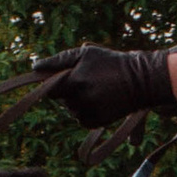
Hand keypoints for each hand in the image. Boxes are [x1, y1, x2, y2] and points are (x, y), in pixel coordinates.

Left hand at [40, 43, 174, 126]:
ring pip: (71, 110)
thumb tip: (35, 66)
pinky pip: (81, 119)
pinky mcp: (96, 123)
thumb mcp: (86, 53)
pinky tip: (100, 100)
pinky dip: (86, 111)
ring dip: (78, 102)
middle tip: (89, 81)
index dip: (55, 84)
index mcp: (74, 82)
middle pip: (61, 100)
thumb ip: (59, 59)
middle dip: (69, 91)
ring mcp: (88, 113)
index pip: (50, 90)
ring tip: (97, 90)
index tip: (67, 78)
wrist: (141, 81)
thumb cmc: (111, 62)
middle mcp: (79, 100)